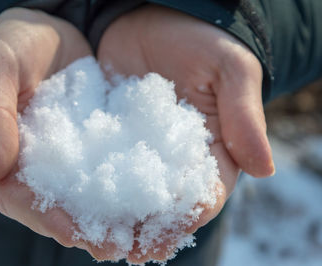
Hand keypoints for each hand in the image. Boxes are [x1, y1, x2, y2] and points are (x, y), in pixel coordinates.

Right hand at [0, 7, 113, 258]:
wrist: (46, 34)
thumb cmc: (13, 48)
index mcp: (1, 156)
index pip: (17, 197)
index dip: (44, 217)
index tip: (74, 232)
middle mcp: (32, 166)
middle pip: (52, 207)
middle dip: (82, 229)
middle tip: (114, 246)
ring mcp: (63, 159)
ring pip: (80, 197)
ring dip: (105, 219)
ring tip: (135, 237)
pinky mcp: (88, 147)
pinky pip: (102, 172)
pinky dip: (120, 189)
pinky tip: (144, 200)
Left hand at [98, 4, 274, 262]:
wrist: (156, 17)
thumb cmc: (200, 40)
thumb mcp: (230, 70)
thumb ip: (243, 115)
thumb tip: (265, 168)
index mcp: (210, 152)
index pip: (199, 198)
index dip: (179, 224)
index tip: (153, 245)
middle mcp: (174, 159)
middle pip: (160, 206)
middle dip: (140, 231)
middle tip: (113, 250)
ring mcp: (141, 150)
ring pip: (128, 193)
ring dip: (111, 218)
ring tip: (89, 238)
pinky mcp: (112, 136)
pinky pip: (101, 165)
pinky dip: (89, 187)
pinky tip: (72, 202)